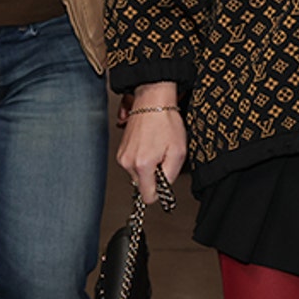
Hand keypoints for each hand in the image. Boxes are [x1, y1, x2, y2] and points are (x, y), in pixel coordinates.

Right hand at [116, 81, 184, 205]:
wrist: (152, 100)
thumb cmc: (165, 121)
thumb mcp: (178, 152)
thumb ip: (170, 176)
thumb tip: (163, 189)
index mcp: (142, 165)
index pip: (147, 197)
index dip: (160, 191)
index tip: (165, 180)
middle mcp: (128, 162)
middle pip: (142, 185)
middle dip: (154, 176)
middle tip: (163, 157)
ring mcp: (122, 156)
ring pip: (138, 174)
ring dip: (148, 166)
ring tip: (156, 148)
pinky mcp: (121, 150)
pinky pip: (133, 164)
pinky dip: (142, 158)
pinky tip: (149, 144)